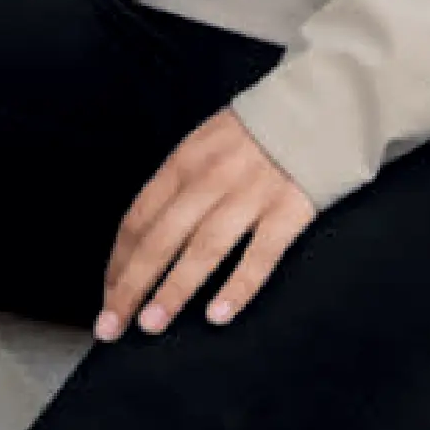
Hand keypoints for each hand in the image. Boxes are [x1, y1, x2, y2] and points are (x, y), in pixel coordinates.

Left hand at [95, 108, 316, 340]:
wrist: (320, 102)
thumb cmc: (258, 131)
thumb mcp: (205, 143)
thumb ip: (179, 185)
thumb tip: (146, 238)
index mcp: (185, 161)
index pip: (139, 218)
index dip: (119, 262)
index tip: (109, 296)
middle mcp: (211, 178)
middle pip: (161, 238)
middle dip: (131, 286)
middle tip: (112, 326)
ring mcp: (251, 194)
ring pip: (203, 249)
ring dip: (173, 289)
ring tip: (151, 324)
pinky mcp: (290, 209)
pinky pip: (260, 255)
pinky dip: (237, 287)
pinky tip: (217, 315)